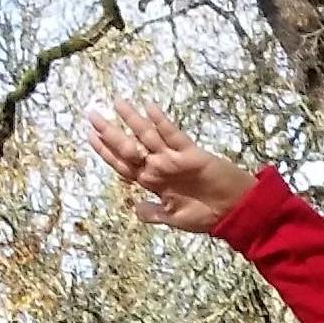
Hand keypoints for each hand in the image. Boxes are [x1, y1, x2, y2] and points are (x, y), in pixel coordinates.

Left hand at [86, 95, 256, 234]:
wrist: (234, 211)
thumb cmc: (206, 216)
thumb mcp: (175, 219)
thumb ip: (154, 213)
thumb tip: (134, 208)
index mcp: (153, 183)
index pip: (123, 164)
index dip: (106, 151)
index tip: (89, 136)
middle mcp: (160, 168)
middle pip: (129, 146)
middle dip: (110, 132)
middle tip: (91, 114)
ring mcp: (174, 159)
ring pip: (148, 136)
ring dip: (132, 120)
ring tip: (117, 102)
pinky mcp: (191, 154)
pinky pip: (173, 136)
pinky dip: (162, 123)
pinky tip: (149, 108)